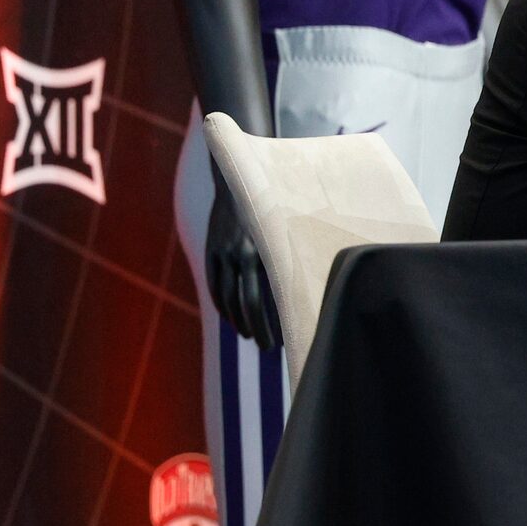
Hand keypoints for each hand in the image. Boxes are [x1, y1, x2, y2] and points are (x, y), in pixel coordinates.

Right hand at [204, 180, 282, 347]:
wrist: (242, 179)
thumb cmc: (278, 207)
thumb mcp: (291, 229)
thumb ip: (298, 254)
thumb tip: (314, 286)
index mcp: (268, 251)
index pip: (270, 299)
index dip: (275, 322)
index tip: (286, 339)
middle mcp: (244, 253)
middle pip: (248, 303)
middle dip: (259, 328)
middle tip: (269, 346)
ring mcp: (224, 252)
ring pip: (227, 298)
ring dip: (238, 320)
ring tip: (250, 335)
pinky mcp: (212, 250)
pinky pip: (214, 285)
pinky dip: (221, 304)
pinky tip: (230, 316)